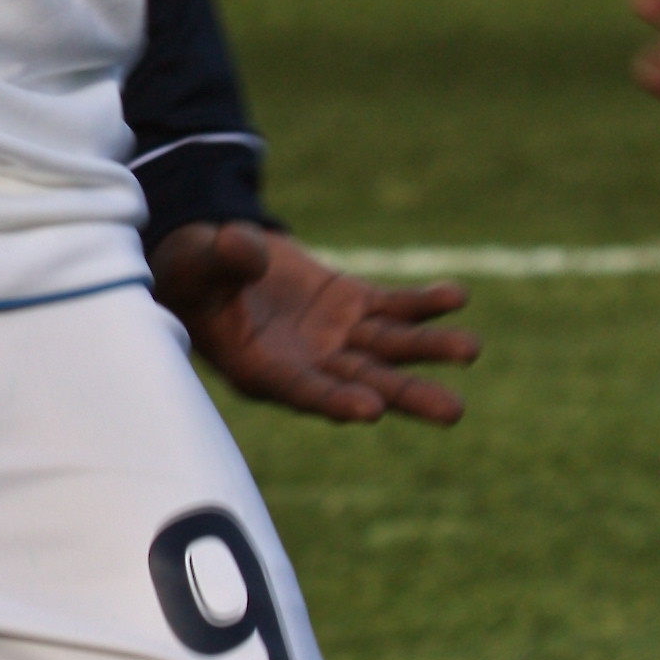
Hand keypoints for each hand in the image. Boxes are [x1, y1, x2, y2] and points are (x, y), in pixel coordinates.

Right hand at [152, 219, 477, 425]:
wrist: (212, 260)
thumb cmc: (189, 274)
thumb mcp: (194, 264)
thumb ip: (221, 260)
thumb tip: (245, 247)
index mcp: (262, 368)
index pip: (304, 391)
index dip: (335, 400)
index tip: (370, 409)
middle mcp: (308, 363)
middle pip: (364, 383)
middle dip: (408, 395)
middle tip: (453, 412)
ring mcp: (336, 336)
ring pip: (391, 348)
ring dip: (430, 350)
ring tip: (470, 350)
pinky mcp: (354, 306)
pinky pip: (396, 307)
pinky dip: (425, 304)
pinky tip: (455, 297)